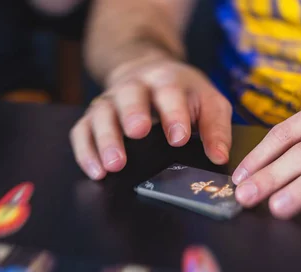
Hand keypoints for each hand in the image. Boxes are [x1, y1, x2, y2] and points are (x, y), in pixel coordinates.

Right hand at [70, 57, 232, 179]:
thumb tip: (219, 156)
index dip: (174, 113)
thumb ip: (216, 127)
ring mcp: (110, 100)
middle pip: (129, 95)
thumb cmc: (183, 94)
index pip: (170, 91)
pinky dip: (85, 151)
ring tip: (115, 164)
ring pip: (101, 113)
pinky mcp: (93, 116)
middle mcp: (134, 86)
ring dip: (106, 138)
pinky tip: (96, 170)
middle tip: (138, 132)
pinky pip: (81, 131)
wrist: (147, 72)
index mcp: (166, 80)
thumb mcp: (208, 102)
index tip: (179, 137)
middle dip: (133, 113)